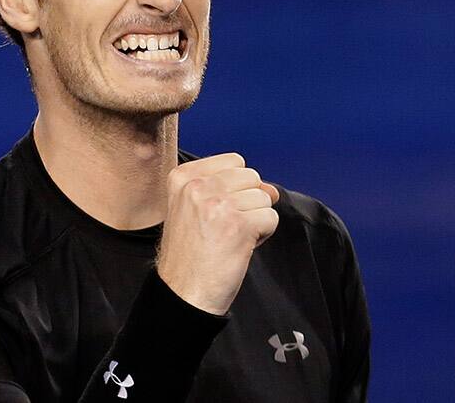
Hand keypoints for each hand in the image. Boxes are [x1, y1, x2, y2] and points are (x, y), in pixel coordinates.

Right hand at [156, 153, 279, 314]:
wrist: (182, 293)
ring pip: (264, 197)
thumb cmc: (190, 256)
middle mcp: (198, 186)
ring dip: (256, 220)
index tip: (217, 211)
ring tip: (231, 239)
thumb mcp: (195, 210)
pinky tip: (241, 248)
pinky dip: (263, 235)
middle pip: (251, 177)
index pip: (234, 161)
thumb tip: (271, 188)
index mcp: (182, 177)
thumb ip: (230, 189)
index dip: (236, 187)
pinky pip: (271, 218)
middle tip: (226, 228)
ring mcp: (219, 204)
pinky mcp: (239, 225)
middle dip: (248, 202)